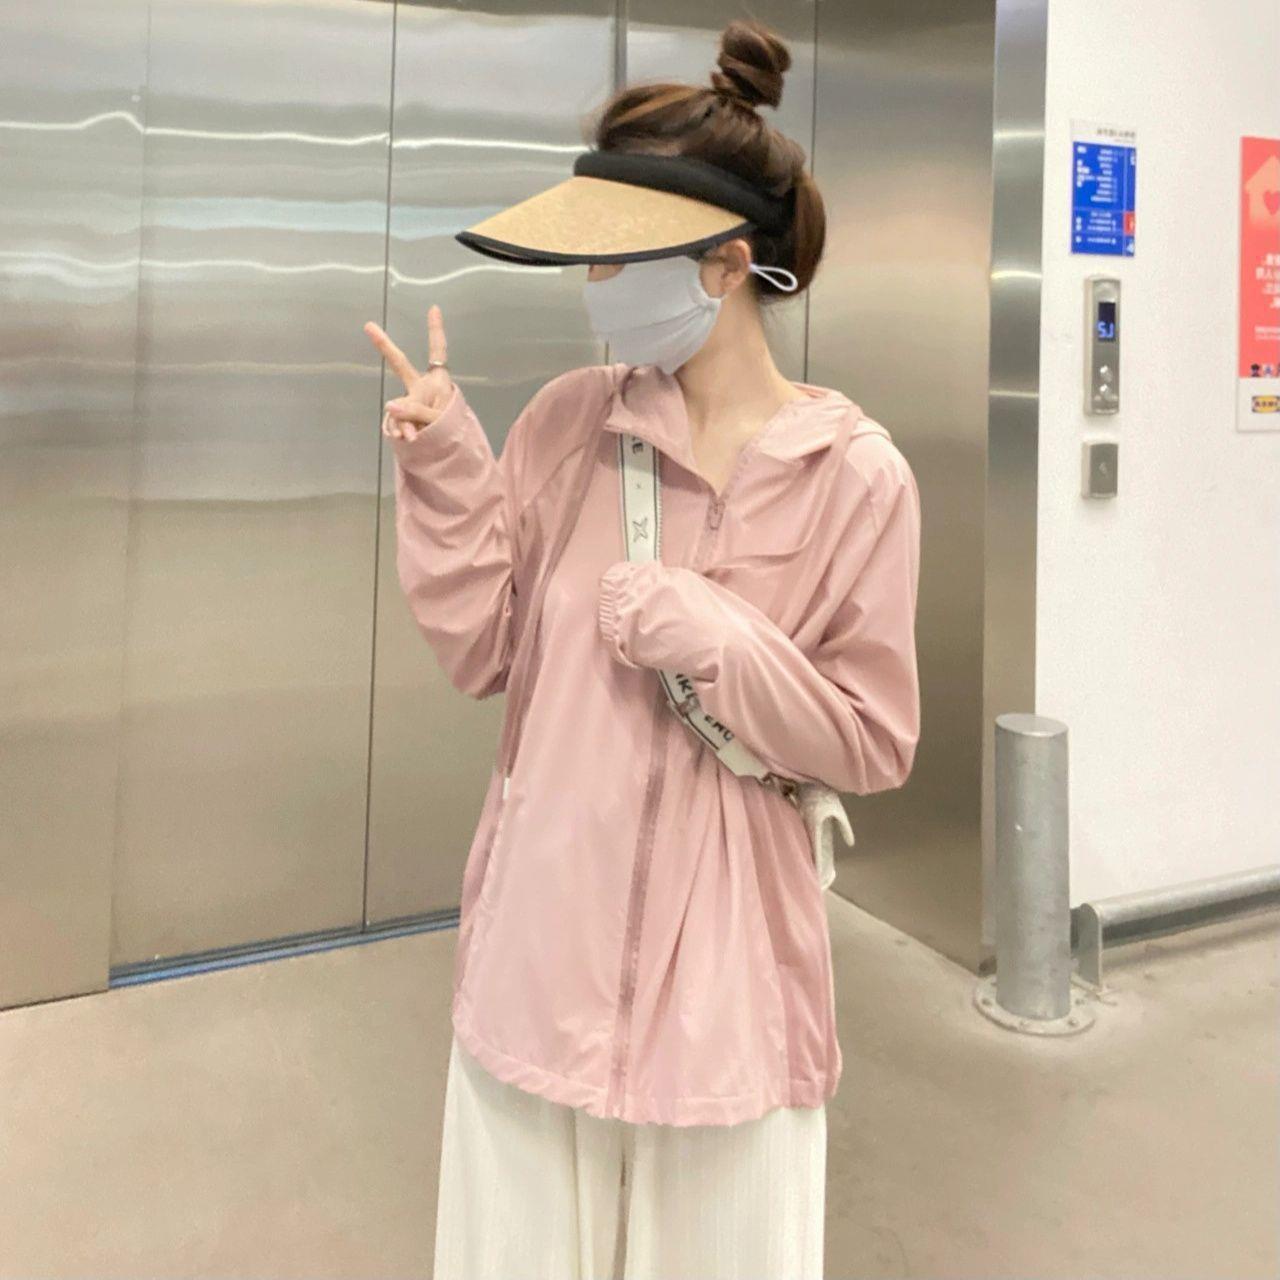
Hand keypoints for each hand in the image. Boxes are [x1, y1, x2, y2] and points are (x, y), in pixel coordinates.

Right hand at [363, 304, 454, 441]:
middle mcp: (421, 388)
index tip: (434, 309)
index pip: (437, 353)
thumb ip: (417, 412)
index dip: (435, 331)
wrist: (451, 452)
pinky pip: (395, 421)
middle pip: (400, 364)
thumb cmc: (452, 431)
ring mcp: (410, 402)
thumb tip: (390, 405)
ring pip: (398, 405)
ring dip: (403, 421)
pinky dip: (399, 430)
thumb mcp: (439, 420)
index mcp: (438, 382)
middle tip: (369, 326)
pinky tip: (404, 439)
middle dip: (385, 346)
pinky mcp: (403, 418)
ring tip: (411, 437)